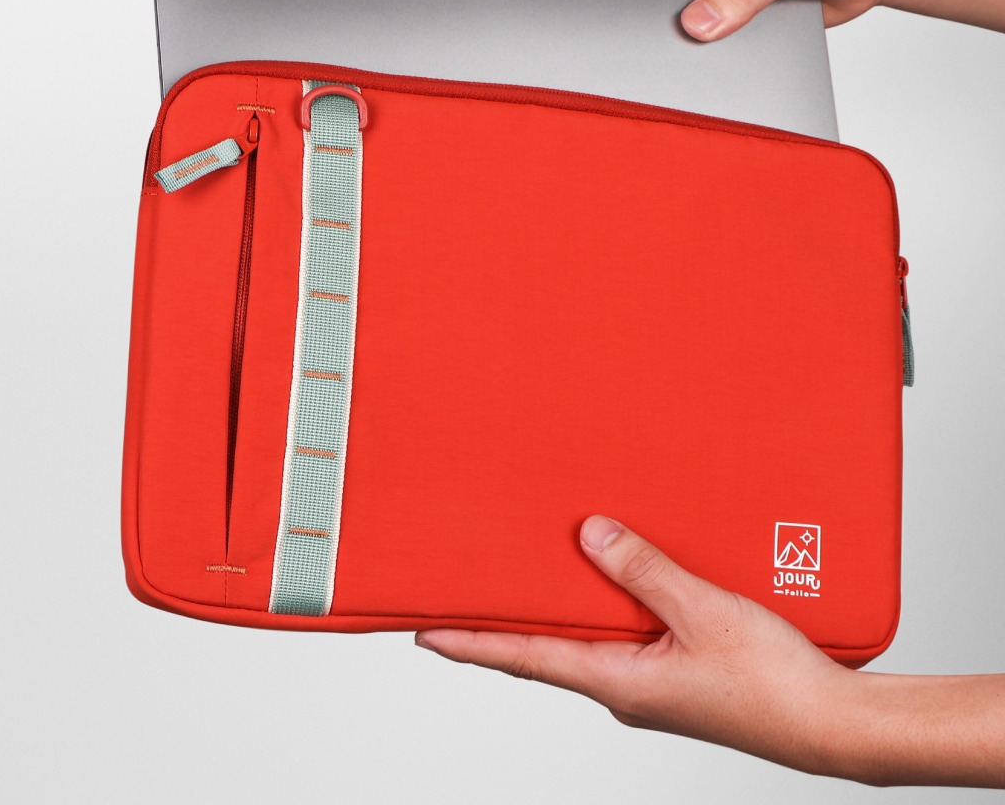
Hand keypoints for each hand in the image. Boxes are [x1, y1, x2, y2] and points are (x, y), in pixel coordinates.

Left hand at [416, 516, 1004, 786]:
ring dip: (555, 612)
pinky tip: (612, 582)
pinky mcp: (678, 673)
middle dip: (504, 623)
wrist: (834, 724)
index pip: (523, 658)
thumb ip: (643, 571)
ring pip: (586, 641)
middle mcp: (624, 687)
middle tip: (467, 593)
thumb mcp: (701, 612)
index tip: (424, 631)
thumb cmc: (773, 685)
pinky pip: (624, 635)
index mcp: (617, 682)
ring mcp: (651, 683)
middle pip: (547, 650)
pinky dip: (602, 610)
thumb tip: (591, 535)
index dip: (471, 644)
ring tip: (528, 576)